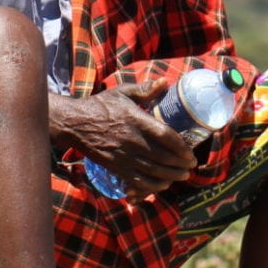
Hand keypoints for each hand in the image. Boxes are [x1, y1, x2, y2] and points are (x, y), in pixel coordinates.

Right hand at [52, 80, 196, 197]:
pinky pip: (138, 181)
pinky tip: (163, 184)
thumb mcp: (122, 92)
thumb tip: (165, 82)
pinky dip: (153, 185)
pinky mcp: (116, 167)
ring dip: (171, 175)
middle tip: (191, 165)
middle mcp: (132, 140)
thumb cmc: (101, 105)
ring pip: (154, 171)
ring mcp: (124, 156)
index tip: (191, 153)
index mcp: (136, 120)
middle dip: (181, 164)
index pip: (166, 136)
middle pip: (164, 157)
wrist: (76, 123)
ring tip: (182, 175)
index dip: (182, 147)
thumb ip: (145, 89)